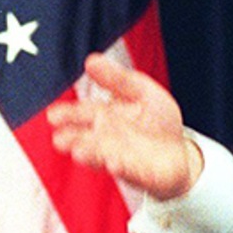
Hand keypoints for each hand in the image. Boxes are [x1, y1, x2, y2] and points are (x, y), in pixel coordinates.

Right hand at [47, 53, 202, 199]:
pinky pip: (129, 170)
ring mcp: (121, 157)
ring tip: (78, 152)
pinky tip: (114, 164)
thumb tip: (90, 60)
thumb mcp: (141, 91)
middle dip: (74, 139)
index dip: (68, 114)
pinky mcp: (138, 172)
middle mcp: (107, 139)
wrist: (180, 154)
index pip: (83, 114)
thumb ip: (118, 79)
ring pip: (102, 155)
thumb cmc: (157, 121)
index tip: (52, 115)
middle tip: (59, 139)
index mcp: (105, 116)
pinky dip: (120, 167)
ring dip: (91, 154)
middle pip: (87, 138)